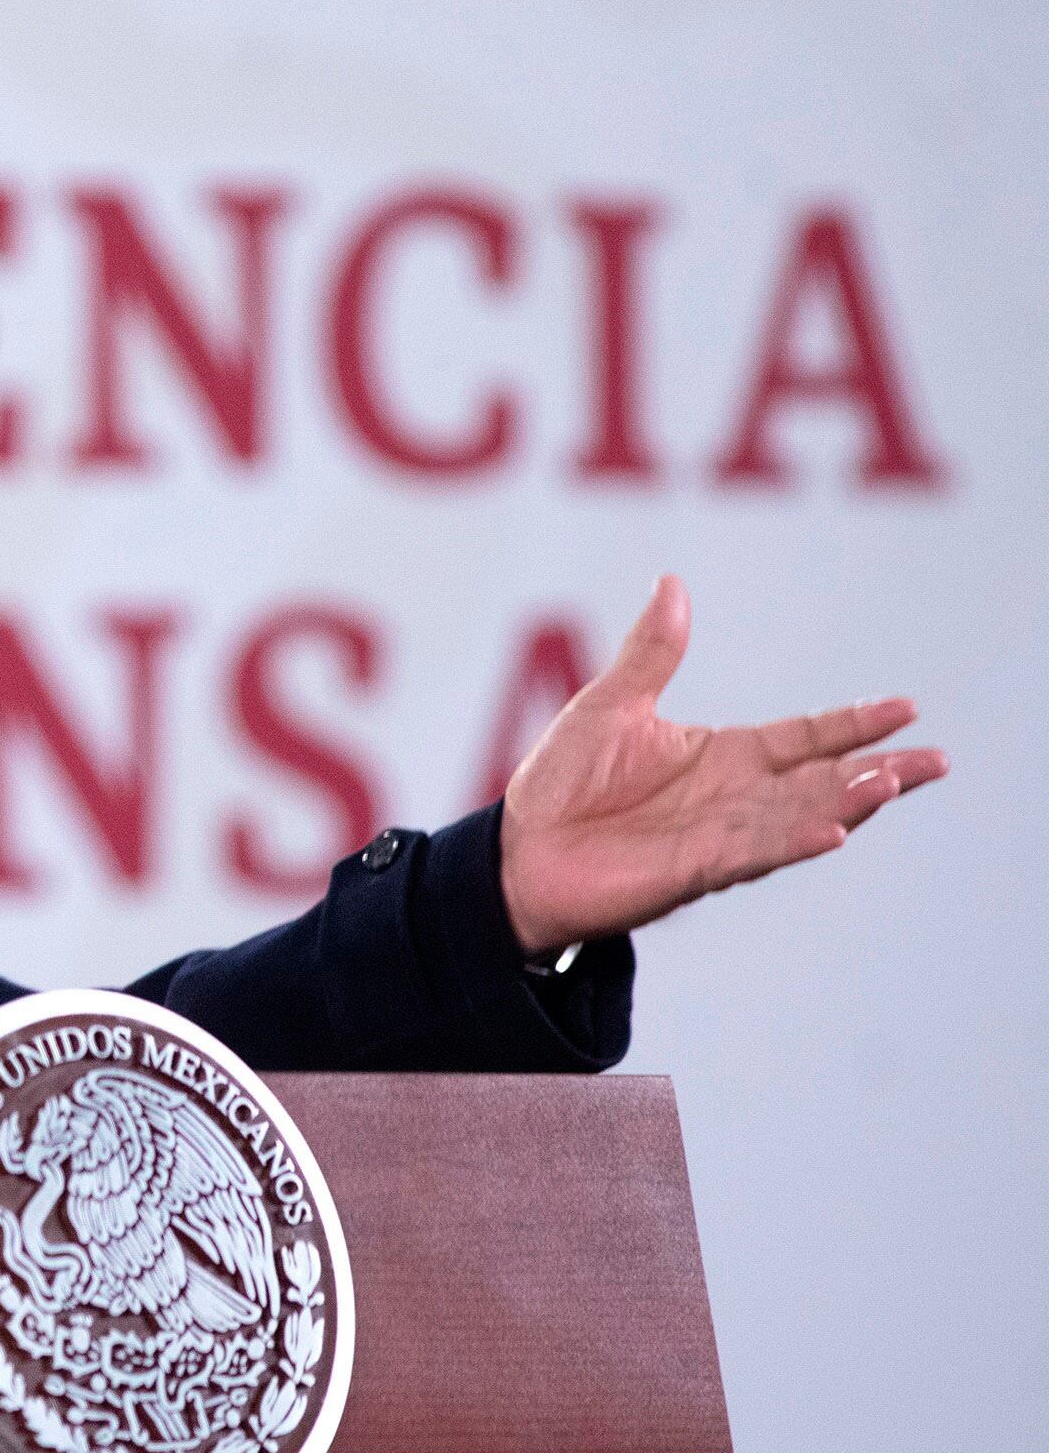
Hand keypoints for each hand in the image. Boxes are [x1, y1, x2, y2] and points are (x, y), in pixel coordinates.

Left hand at [499, 575, 947, 953]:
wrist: (517, 852)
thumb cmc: (560, 785)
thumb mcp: (609, 705)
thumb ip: (651, 653)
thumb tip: (672, 584)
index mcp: (722, 755)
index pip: (804, 737)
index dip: (852, 723)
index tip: (907, 708)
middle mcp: (732, 797)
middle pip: (821, 781)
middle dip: (878, 771)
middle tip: (936, 762)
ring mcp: (719, 835)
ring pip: (796, 816)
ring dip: (844, 801)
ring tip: (891, 783)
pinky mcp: (692, 869)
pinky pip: (752, 852)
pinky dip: (792, 841)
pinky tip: (833, 830)